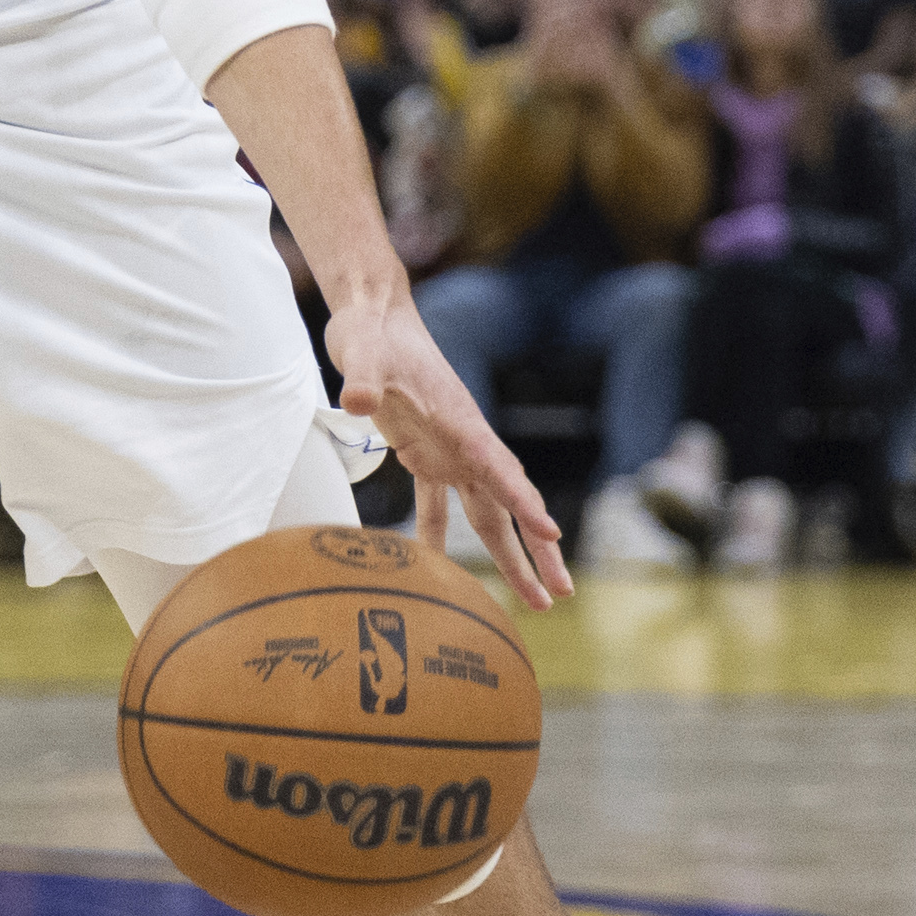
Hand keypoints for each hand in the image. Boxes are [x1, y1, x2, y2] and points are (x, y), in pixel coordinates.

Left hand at [323, 289, 570, 607]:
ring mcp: (447, 450)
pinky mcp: (422, 452)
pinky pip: (437, 503)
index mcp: (461, 421)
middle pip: (507, 504)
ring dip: (505, 554)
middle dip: (535, 550)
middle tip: (560, 594)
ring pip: (485, 511)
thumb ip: (362, 377)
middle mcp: (464, 441)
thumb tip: (356, 402)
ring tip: (531, 600)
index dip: (523, 503)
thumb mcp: (363, 349)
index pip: (499, 469)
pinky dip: (438, 535)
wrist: (373, 314)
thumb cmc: (373, 330)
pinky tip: (436, 568)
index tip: (550, 534)